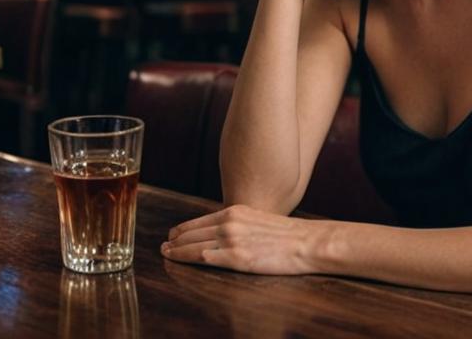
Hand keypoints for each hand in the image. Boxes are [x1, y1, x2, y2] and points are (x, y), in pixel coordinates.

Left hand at [161, 204, 319, 274]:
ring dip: (176, 249)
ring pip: (193, 244)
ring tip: (166, 252)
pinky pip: (204, 258)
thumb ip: (241, 224)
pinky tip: (178, 259)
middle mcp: (230, 222)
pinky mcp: (237, 258)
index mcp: (236, 211)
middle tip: (164, 244)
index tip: (174, 233)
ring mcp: (232, 240)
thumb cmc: (288, 234)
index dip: (184, 228)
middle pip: (193, 231)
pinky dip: (188, 258)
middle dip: (176, 239)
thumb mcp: (259, 219)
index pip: (201, 220)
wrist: (306, 241)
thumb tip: (227, 232)